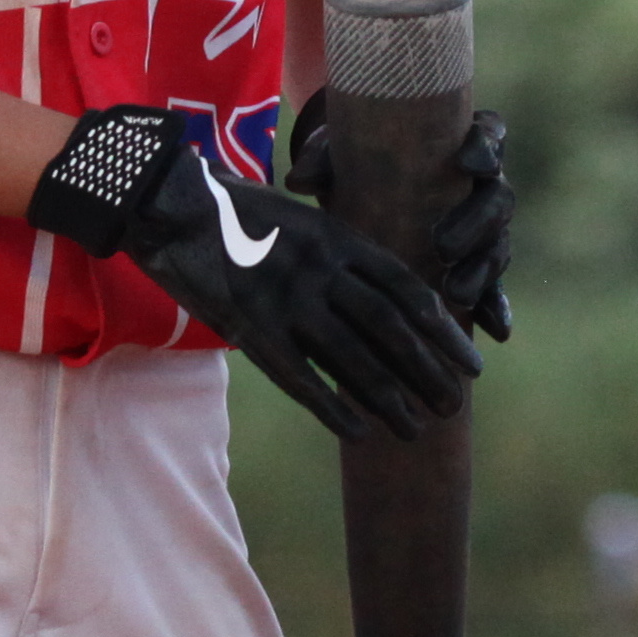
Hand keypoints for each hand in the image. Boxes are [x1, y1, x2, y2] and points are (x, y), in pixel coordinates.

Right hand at [29, 107, 479, 440]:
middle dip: (428, 370)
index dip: (444, 330)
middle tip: (454, 404)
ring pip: (352, 358)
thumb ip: (342, 254)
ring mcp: (284, 298)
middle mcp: (320, 268)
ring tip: (418, 428)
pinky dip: (333, 407)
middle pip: (390, 328)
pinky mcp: (248, 326)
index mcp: (338, 238)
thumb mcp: (302, 219)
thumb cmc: (238, 214)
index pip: (407, 290)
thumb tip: (388, 298)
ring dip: (391, 397)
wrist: (167, 203)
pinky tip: (359, 433)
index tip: (470, 361)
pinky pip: (300, 377)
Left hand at [285, 92, 514, 340]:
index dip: (485, 147)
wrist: (351, 194)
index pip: (490, 134)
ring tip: (455, 294)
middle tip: (442, 247)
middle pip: (498, 199)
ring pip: (498, 246)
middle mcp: (481, 186)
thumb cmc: (351, 162)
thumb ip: (320, 159)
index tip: (465, 162)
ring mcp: (483, 230)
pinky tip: (495, 331)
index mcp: (459, 143)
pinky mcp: (476, 268)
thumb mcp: (335, 155)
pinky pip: (496, 288)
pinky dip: (496, 309)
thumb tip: (298, 181)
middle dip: (476, 224)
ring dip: (482, 272)